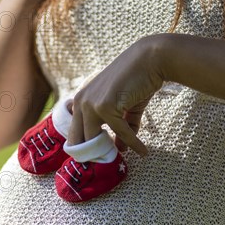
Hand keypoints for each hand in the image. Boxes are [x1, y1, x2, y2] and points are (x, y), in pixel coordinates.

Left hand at [68, 35, 166, 155]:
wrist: (150, 59)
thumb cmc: (137, 81)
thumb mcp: (125, 109)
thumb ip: (121, 128)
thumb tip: (121, 150)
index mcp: (80, 101)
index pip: (75, 131)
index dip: (84, 147)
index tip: (96, 159)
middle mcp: (81, 102)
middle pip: (79, 138)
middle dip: (90, 154)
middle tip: (105, 164)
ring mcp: (91, 104)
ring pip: (95, 139)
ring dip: (108, 152)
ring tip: (120, 161)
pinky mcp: (106, 106)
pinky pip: (120, 132)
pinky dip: (133, 143)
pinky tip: (143, 151)